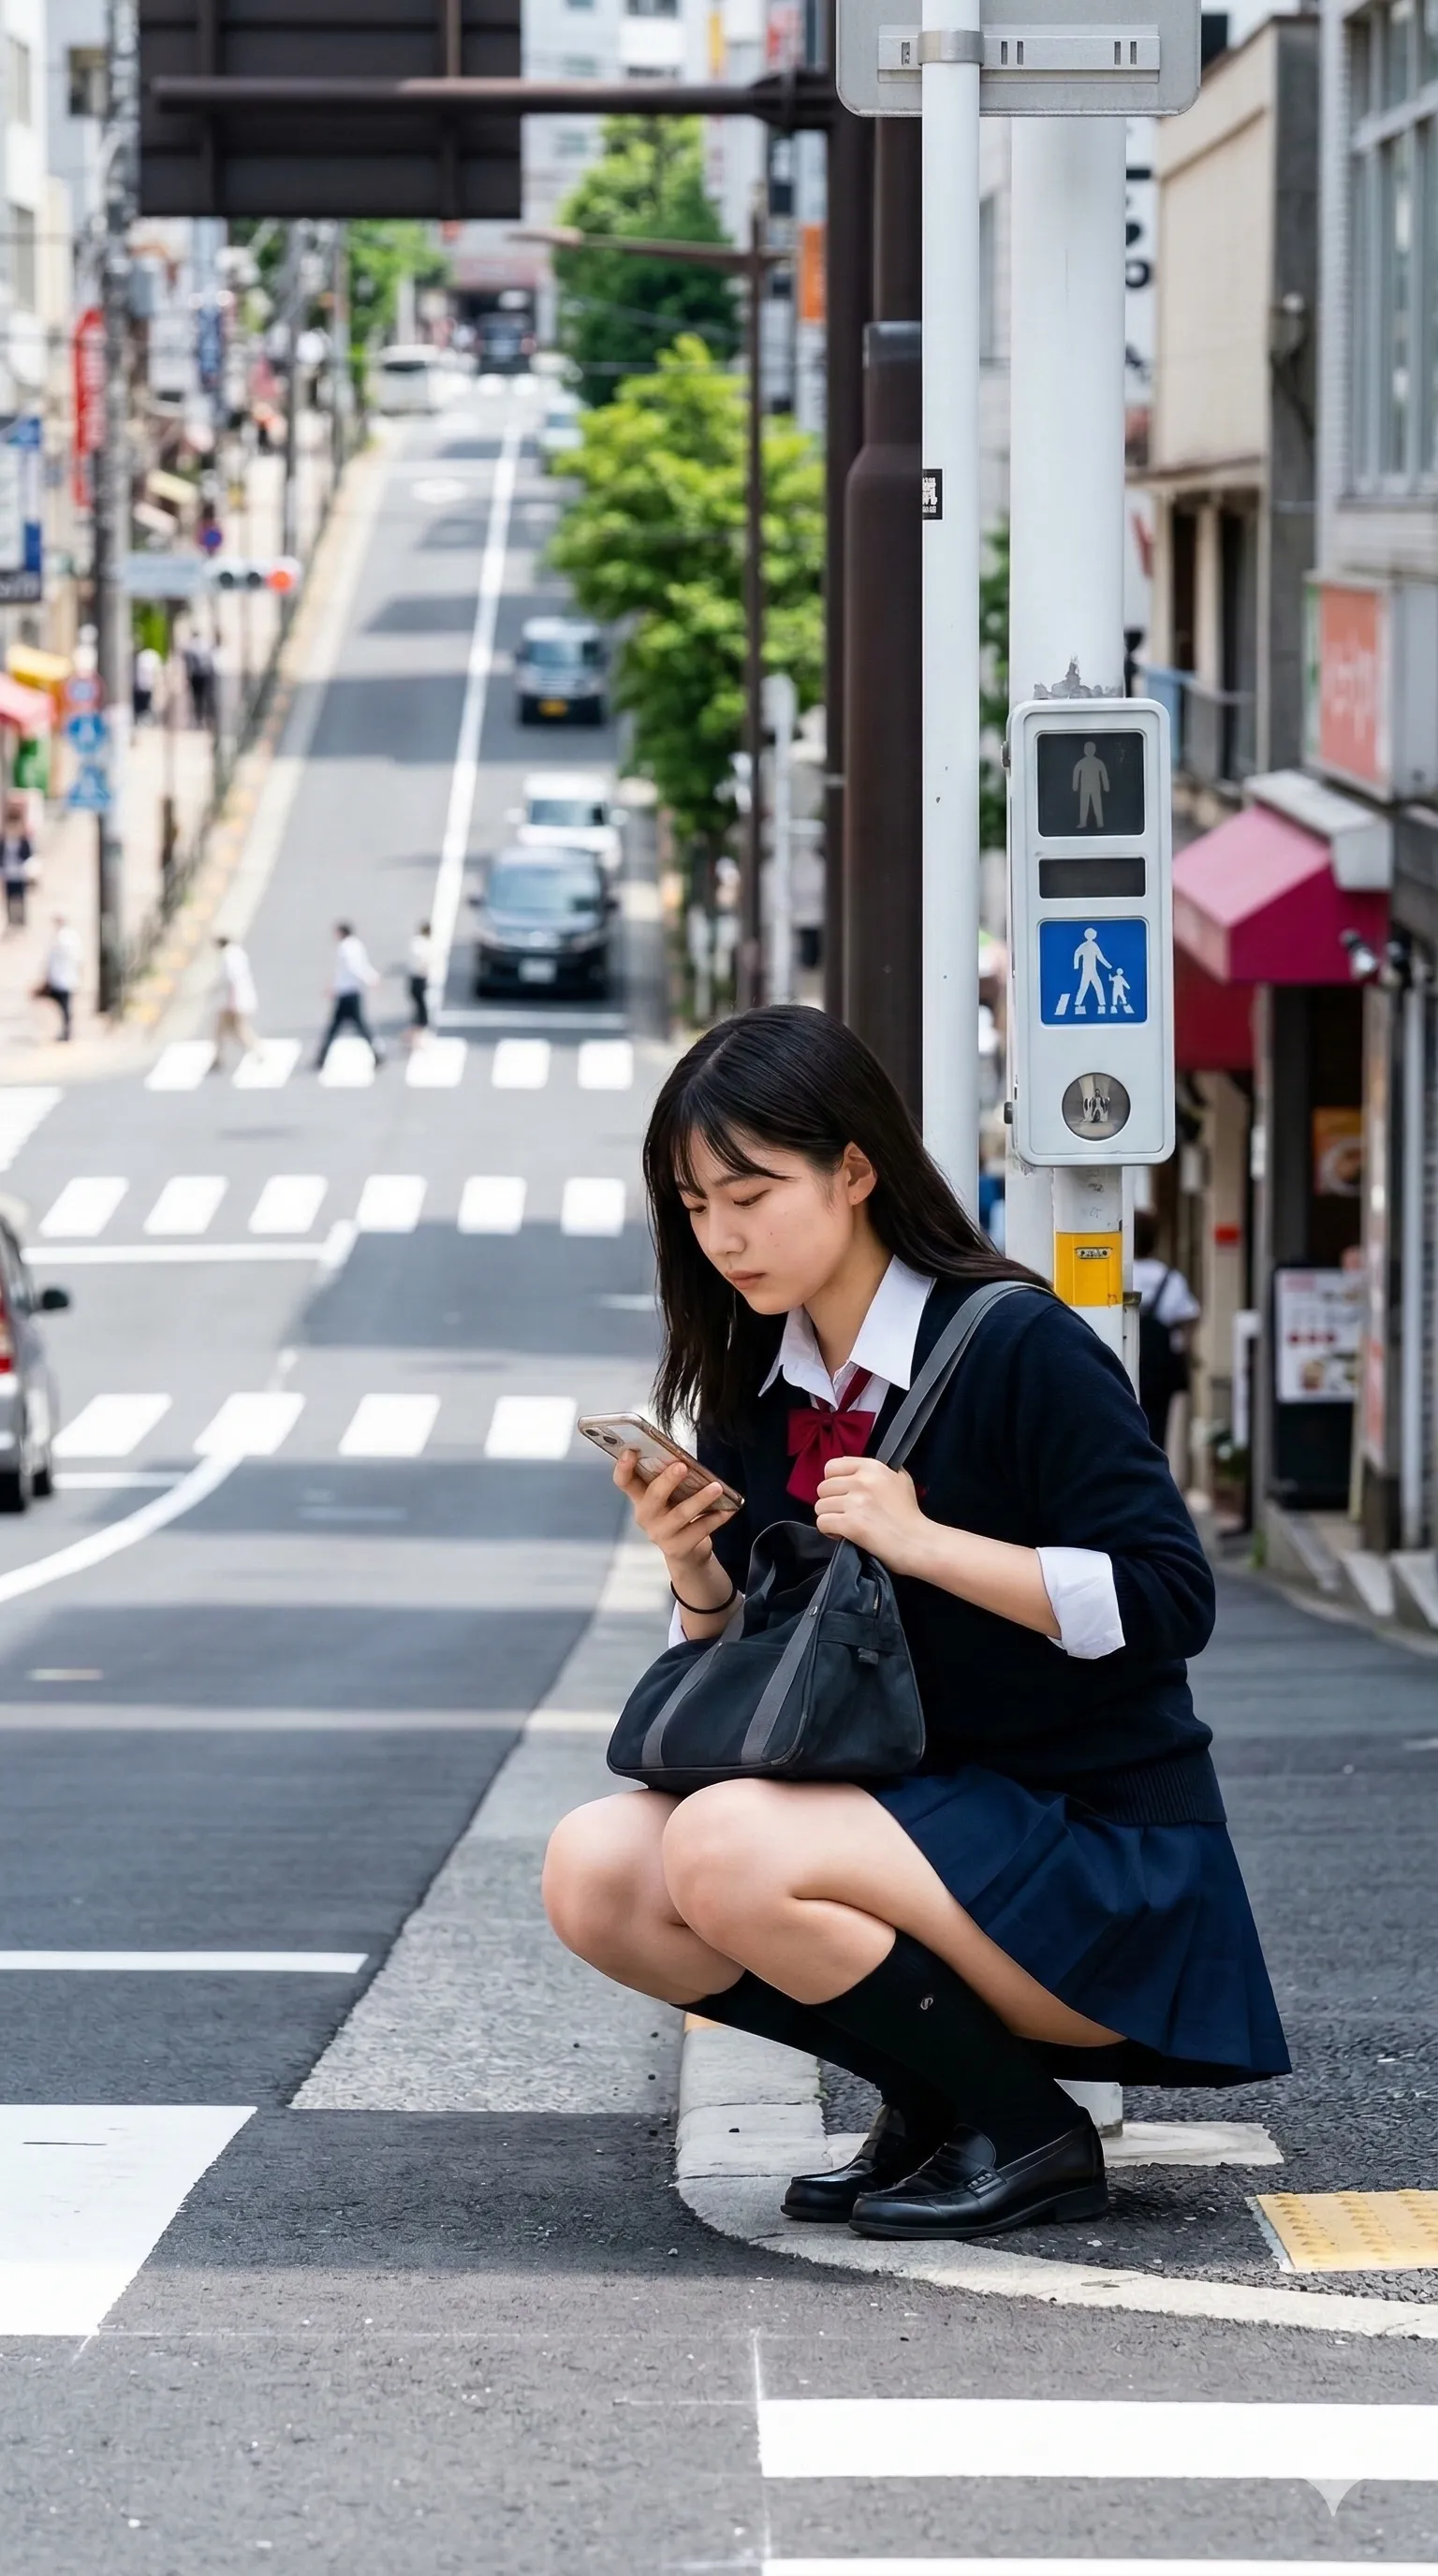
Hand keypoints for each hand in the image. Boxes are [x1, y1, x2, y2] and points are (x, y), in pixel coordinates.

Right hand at [614, 1451, 735, 1594]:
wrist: (686, 1553)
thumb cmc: (677, 1513)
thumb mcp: (670, 1497)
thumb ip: (671, 1481)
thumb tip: (686, 1461)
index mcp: (640, 1497)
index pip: (624, 1481)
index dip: (623, 1467)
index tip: (630, 1451)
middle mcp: (645, 1515)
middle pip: (653, 1495)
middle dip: (668, 1480)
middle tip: (682, 1466)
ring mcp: (659, 1534)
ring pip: (681, 1514)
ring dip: (700, 1499)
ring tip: (716, 1487)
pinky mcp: (677, 1548)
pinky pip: (699, 1529)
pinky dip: (716, 1518)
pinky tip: (729, 1510)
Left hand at [814, 1456, 928, 1573]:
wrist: (918, 1542)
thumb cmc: (910, 1514)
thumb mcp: (900, 1479)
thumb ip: (878, 1470)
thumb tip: (852, 1467)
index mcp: (872, 1467)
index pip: (831, 1466)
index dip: (832, 1482)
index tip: (842, 1494)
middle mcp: (862, 1481)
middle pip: (823, 1488)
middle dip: (831, 1503)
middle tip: (845, 1513)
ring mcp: (855, 1502)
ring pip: (820, 1506)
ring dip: (830, 1517)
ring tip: (845, 1525)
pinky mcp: (851, 1523)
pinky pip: (822, 1523)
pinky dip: (830, 1531)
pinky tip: (843, 1534)